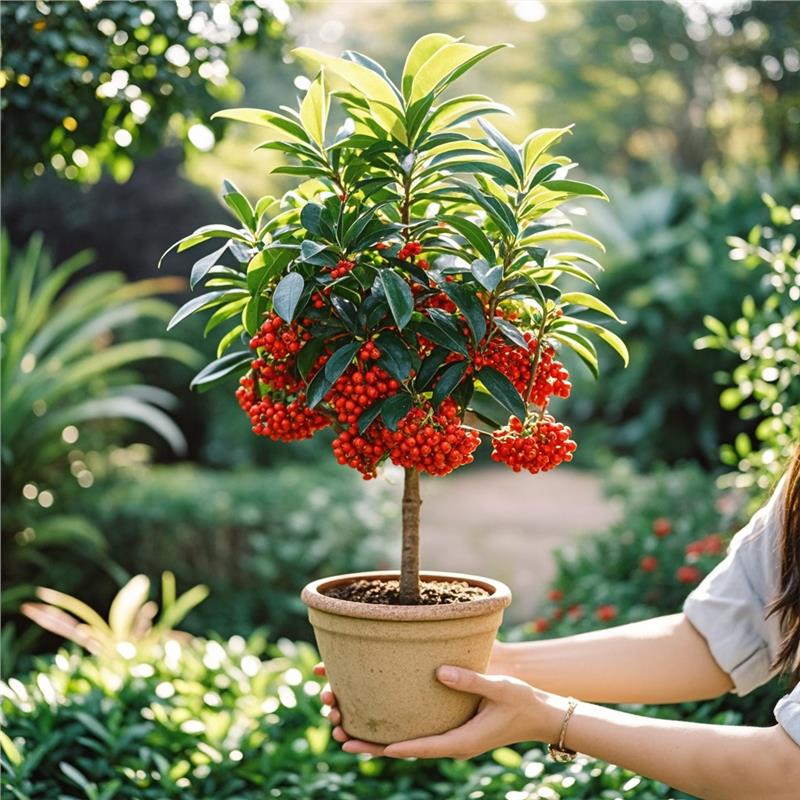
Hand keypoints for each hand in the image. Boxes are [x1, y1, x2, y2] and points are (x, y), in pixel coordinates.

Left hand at [314, 661, 563, 758]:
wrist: (539, 714)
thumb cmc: (521, 701)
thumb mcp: (498, 688)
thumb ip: (470, 680)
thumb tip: (439, 672)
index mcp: (462, 741)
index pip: (422, 747)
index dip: (395, 746)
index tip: (369, 744)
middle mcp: (452, 744)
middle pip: (407, 749)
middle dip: (374, 745)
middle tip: (341, 739)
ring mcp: (451, 738)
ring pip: (409, 742)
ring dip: (379, 738)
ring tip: (346, 730)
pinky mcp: (452, 729)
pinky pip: (420, 733)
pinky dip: (397, 729)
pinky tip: (381, 719)